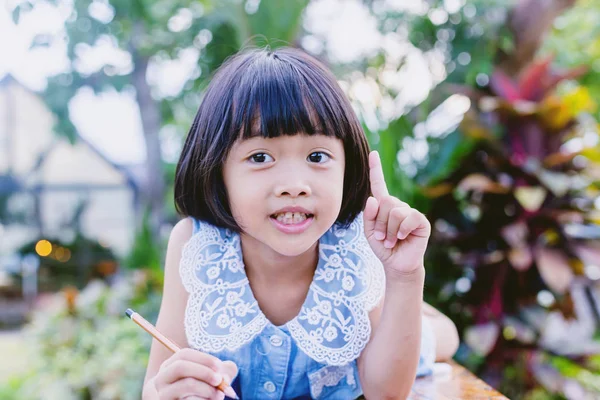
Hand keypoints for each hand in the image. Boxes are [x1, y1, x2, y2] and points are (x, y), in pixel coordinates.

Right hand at [154, 348, 237, 399]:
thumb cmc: (201, 391)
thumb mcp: (211, 378)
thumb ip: (222, 371)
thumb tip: (225, 376)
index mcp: (170, 366)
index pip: (184, 354)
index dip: (204, 358)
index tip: (219, 366)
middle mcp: (162, 379)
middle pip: (180, 367)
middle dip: (204, 371)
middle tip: (219, 380)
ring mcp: (163, 394)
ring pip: (186, 385)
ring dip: (207, 389)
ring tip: (219, 395)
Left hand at [364, 151, 430, 276]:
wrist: (397, 264)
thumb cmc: (383, 247)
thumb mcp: (369, 233)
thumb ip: (368, 217)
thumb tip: (373, 199)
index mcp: (384, 206)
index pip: (379, 184)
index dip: (376, 169)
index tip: (373, 153)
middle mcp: (398, 205)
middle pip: (384, 202)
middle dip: (379, 223)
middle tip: (382, 237)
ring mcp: (410, 212)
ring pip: (394, 211)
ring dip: (388, 230)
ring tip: (391, 241)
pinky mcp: (421, 221)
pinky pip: (408, 217)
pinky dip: (401, 230)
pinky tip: (401, 238)